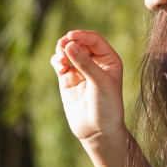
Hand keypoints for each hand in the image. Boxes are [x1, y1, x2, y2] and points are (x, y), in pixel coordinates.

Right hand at [49, 31, 125, 147]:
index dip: (82, 35)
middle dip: (70, 42)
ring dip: (62, 50)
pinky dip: (57, 61)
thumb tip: (68, 45)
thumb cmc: (107, 106)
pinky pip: (60, 64)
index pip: (94, 40)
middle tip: (62, 45)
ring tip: (60, 58)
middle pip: (79, 43)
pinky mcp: (68, 80)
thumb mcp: (99, 82)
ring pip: (68, 52)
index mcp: (109, 60)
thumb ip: (84, 63)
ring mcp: (80, 71)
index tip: (71, 36)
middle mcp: (95, 63)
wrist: (98, 131)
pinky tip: (59, 65)